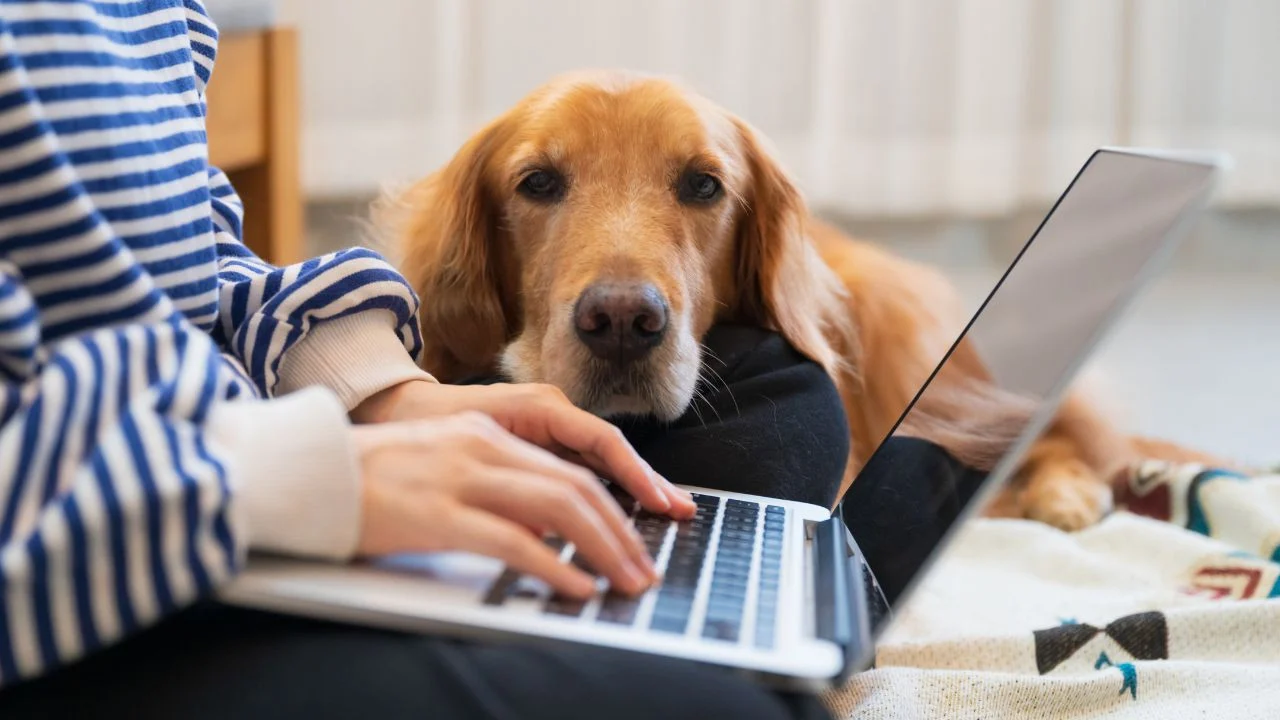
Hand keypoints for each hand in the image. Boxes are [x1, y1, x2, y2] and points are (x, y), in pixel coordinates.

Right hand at [353, 413, 657, 597]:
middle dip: (623, 528)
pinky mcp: (440, 514)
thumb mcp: (445, 467)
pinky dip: (555, 567)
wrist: (307, 473)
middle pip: (577, 485)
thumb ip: (497, 485)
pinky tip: (576, 588)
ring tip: (627, 579)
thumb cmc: (372, 479)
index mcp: (488, 435)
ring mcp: (462, 478)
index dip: (621, 491)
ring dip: (604, 547)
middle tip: (647, 566)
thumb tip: (551, 524)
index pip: (574, 463)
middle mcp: (483, 448)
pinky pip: (515, 542)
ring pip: (559, 508)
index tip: (652, 520)